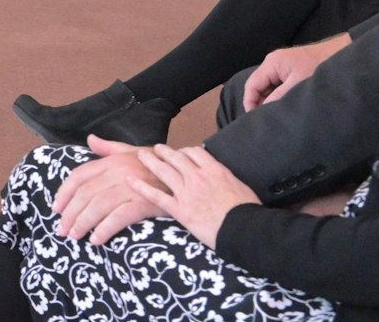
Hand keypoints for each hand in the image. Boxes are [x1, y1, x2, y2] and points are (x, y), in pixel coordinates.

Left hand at [55, 135, 164, 243]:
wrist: (187, 176)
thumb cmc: (158, 166)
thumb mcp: (133, 153)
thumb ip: (109, 148)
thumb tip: (90, 139)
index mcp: (112, 161)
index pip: (80, 176)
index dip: (64, 193)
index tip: (55, 208)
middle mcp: (118, 172)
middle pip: (86, 193)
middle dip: (70, 213)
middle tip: (62, 230)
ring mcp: (132, 186)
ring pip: (98, 205)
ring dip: (83, 223)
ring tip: (75, 236)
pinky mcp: (145, 202)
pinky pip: (119, 217)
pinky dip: (105, 228)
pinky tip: (96, 239)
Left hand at [127, 144, 258, 251]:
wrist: (245, 230)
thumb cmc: (248, 211)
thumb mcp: (241, 187)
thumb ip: (226, 178)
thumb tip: (222, 176)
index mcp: (215, 170)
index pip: (195, 152)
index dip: (186, 151)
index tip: (182, 153)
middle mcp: (198, 177)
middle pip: (176, 157)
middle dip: (165, 152)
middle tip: (157, 148)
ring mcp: (187, 192)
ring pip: (163, 171)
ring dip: (150, 161)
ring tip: (142, 155)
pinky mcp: (179, 209)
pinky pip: (156, 196)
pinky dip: (141, 187)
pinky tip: (130, 180)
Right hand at [242, 34, 349, 111]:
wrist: (344, 54)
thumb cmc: (321, 66)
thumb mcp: (298, 84)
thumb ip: (278, 97)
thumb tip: (264, 112)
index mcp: (271, 64)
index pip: (252, 85)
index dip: (250, 103)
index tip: (256, 120)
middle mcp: (274, 63)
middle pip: (259, 86)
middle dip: (261, 103)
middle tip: (267, 120)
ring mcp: (283, 66)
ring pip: (270, 87)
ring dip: (272, 100)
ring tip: (278, 115)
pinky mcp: (293, 70)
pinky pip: (280, 85)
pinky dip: (281, 96)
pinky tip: (288, 106)